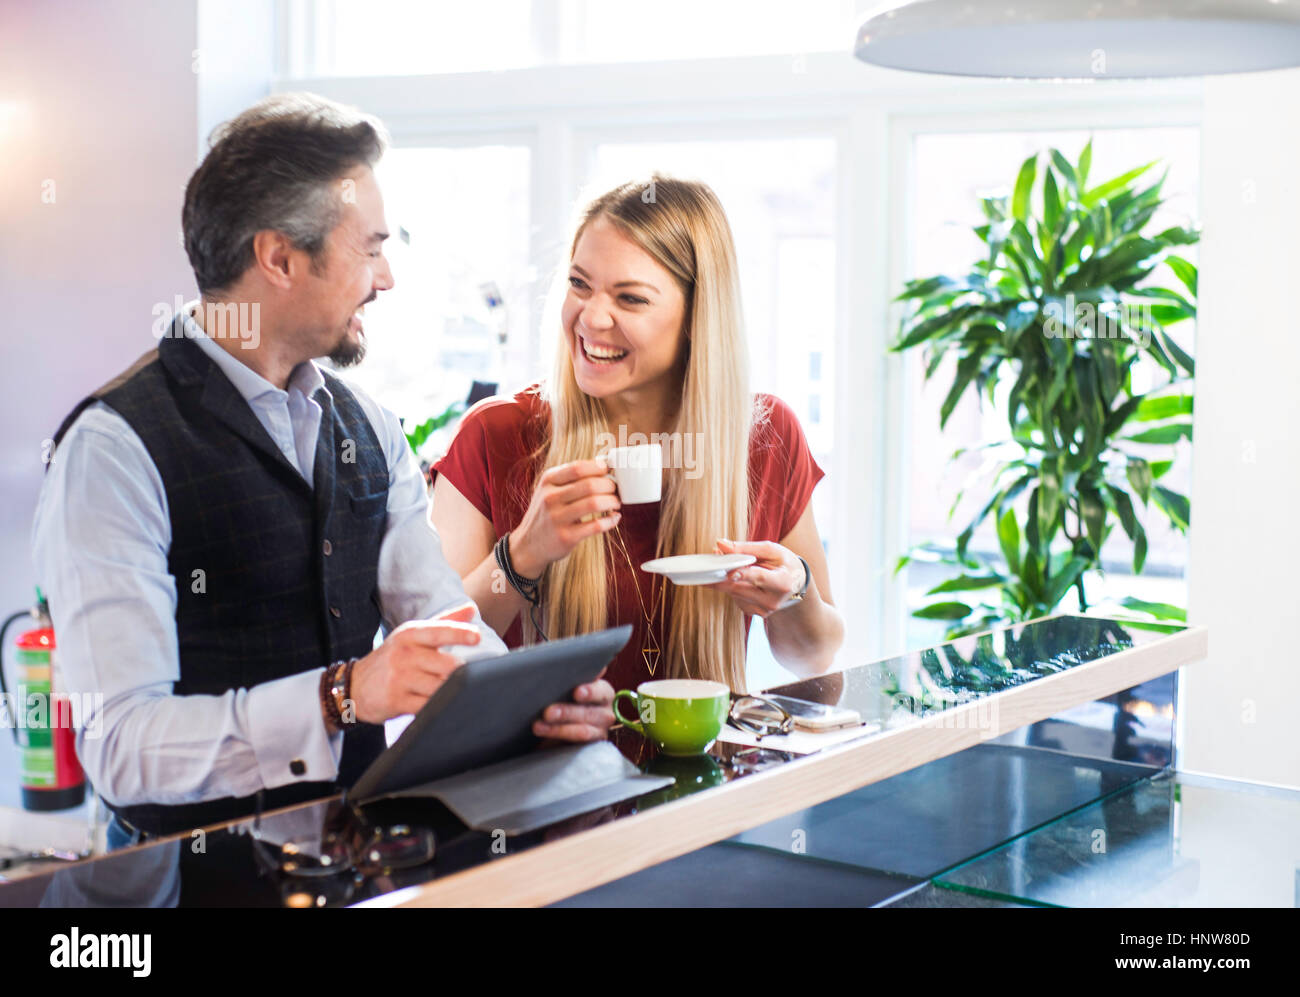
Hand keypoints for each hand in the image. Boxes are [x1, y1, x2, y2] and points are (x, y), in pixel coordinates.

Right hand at [347, 603, 482, 723]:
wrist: (353, 685)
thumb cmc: (392, 658)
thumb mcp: (412, 635)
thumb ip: (444, 622)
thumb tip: (472, 608)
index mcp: (410, 635)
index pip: (438, 632)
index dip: (459, 634)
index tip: (476, 637)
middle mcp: (404, 655)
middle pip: (447, 665)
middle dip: (460, 673)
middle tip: (463, 676)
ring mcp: (399, 679)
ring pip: (441, 687)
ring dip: (450, 691)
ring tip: (449, 689)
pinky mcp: (396, 701)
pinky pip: (428, 706)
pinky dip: (438, 706)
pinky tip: (437, 703)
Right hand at [508, 460, 621, 576]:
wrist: (529, 544)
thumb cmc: (547, 512)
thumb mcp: (549, 489)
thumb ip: (570, 477)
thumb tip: (603, 465)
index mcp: (548, 481)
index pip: (578, 468)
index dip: (598, 467)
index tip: (608, 470)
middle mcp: (550, 498)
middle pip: (590, 485)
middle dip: (609, 485)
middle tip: (615, 489)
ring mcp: (557, 518)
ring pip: (594, 504)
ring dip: (612, 502)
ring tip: (615, 503)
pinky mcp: (566, 537)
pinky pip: (596, 526)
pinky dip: (610, 520)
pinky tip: (614, 518)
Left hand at [532, 679, 615, 742]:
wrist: (551, 726)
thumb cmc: (559, 698)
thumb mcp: (562, 686)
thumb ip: (567, 676)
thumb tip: (563, 659)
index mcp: (603, 692)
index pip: (601, 690)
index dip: (590, 691)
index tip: (576, 691)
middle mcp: (605, 711)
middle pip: (590, 712)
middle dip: (567, 711)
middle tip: (548, 711)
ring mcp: (599, 731)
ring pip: (583, 730)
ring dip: (558, 728)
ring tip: (537, 725)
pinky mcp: (589, 747)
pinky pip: (576, 745)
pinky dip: (557, 737)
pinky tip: (542, 732)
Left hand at [707, 538, 807, 618]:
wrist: (794, 583)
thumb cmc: (784, 563)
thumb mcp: (771, 550)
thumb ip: (745, 547)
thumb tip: (721, 544)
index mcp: (782, 583)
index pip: (759, 578)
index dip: (742, 574)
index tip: (728, 571)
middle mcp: (773, 601)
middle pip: (740, 588)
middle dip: (723, 573)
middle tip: (714, 558)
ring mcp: (764, 610)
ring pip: (734, 593)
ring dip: (726, 578)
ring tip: (731, 564)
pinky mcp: (754, 614)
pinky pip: (735, 598)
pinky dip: (732, 587)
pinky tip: (740, 579)